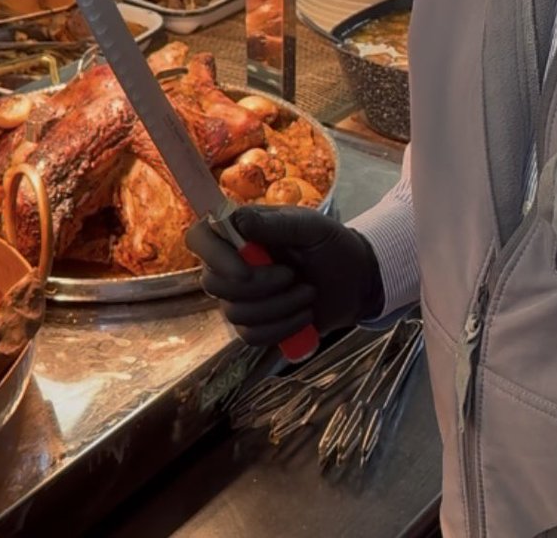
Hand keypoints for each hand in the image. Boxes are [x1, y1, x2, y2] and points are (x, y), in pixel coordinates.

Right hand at [186, 206, 384, 346]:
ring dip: (279, 306)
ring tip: (308, 292)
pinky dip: (282, 327)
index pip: (200, 238)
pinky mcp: (255, 324)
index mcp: (240, 232)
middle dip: (258, 285)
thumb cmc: (330, 244)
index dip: (212, 255)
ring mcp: (241, 297)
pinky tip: (305, 314)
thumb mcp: (309, 226)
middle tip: (292, 275)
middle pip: (213, 283)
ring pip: (235, 313)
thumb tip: (235, 220)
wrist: (356, 280)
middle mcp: (232, 263)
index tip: (244, 269)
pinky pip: (251, 335)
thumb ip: (275, 224)